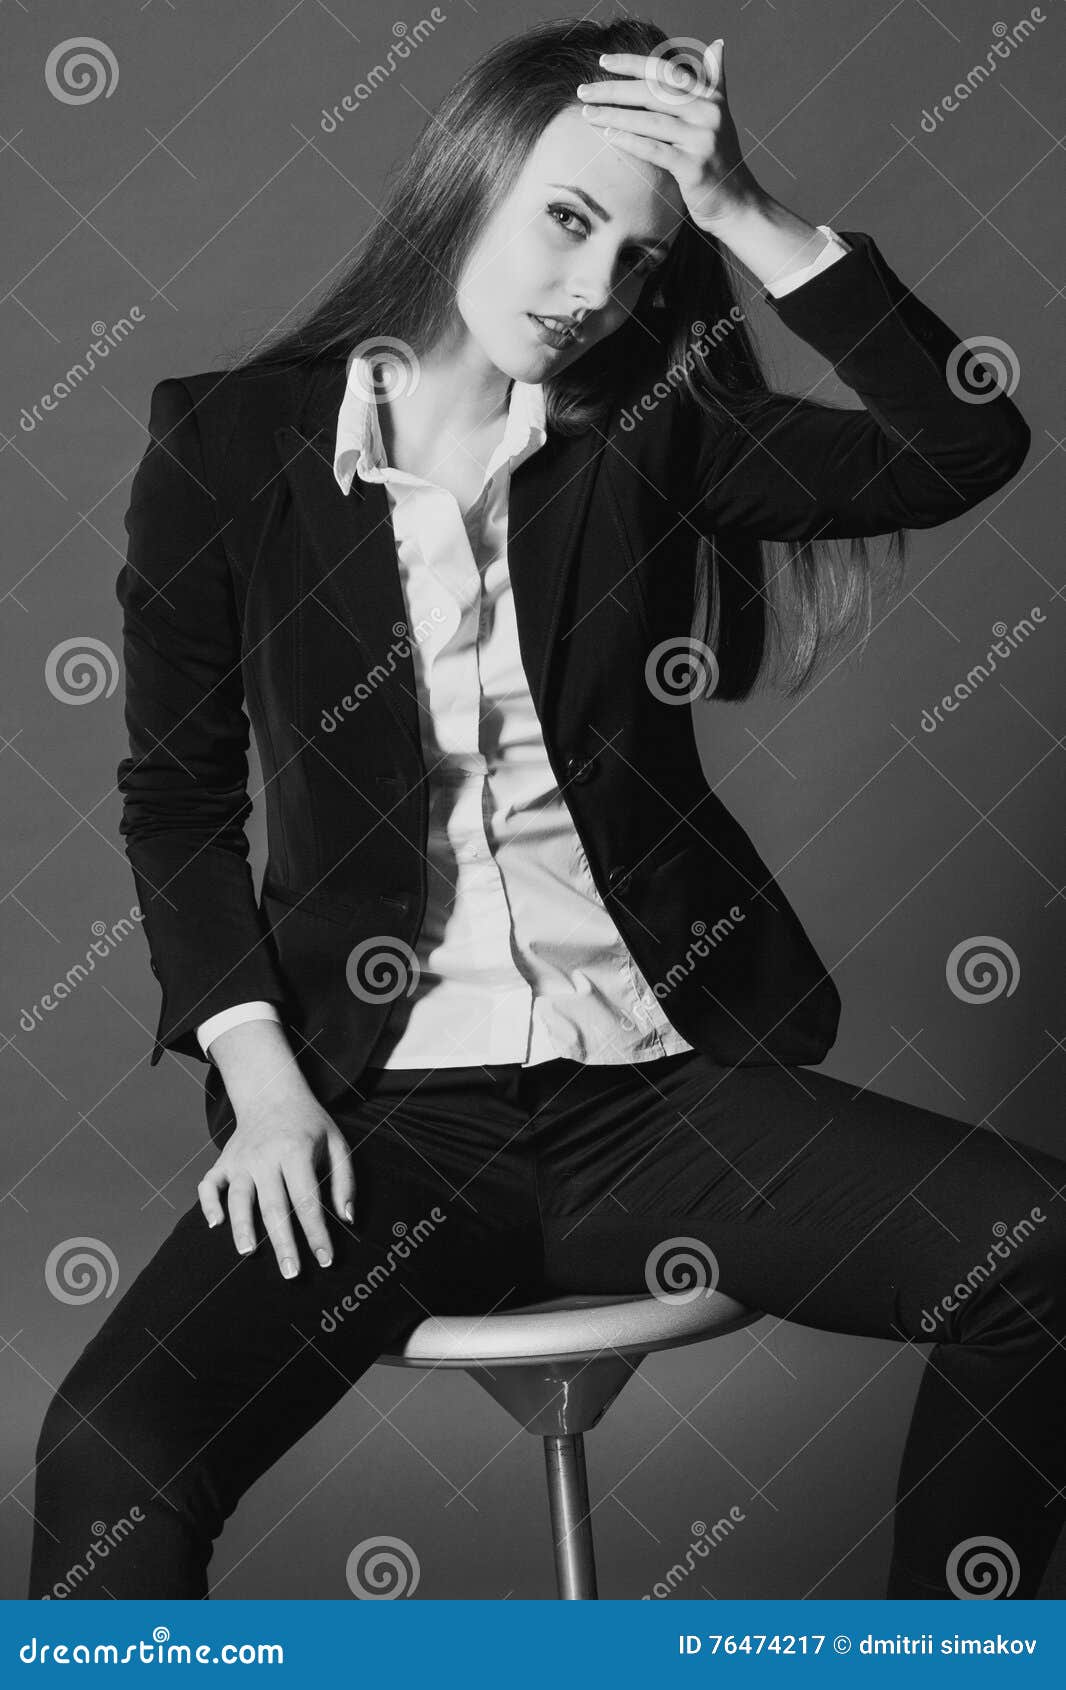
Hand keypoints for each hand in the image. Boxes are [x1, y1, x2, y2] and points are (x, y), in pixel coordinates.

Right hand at [197, 1084, 355, 1278]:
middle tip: (291, 1273)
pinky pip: (209, 1185)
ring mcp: (241, 1160)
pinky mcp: (223, 1162)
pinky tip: (216, 1224)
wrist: (272, 1092)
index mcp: (296, 1151)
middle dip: (283, 1243)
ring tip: (249, 1253)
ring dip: (242, 1227)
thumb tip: (347, 1219)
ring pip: (238, 1198)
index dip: (317, 1233)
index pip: (308, 1200)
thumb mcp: (337, 1143)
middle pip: (274, 1206)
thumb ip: (344, 1181)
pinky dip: (209, 1205)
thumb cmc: (309, 1124)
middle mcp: (265, 1157)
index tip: (325, 1261)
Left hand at [577, 38, 761, 229]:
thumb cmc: (720, 160)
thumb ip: (714, 81)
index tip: (603, 62)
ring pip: (649, 121)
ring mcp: (702, 140)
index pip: (665, 72)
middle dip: (613, 91)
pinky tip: (607, 135)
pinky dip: (629, 141)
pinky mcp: (694, 168)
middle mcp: (707, 114)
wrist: (737, 202)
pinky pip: (654, 150)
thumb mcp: (719, 116)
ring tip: (586, 114)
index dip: (632, 64)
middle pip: (652, 94)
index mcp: (710, 98)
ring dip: (614, 116)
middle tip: (583, 92)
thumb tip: (718, 44)